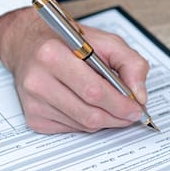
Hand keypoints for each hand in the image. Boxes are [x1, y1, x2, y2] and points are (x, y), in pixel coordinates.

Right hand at [0, 7, 149, 133]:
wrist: (29, 45)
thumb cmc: (69, 43)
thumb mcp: (106, 42)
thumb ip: (131, 63)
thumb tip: (139, 95)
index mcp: (53, 55)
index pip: (93, 90)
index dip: (120, 103)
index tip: (137, 107)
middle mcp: (38, 80)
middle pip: (89, 112)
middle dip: (117, 116)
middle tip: (132, 113)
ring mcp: (33, 102)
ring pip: (83, 124)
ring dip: (105, 120)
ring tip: (113, 107)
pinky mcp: (34, 118)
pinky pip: (72, 129)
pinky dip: (88, 122)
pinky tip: (89, 106)